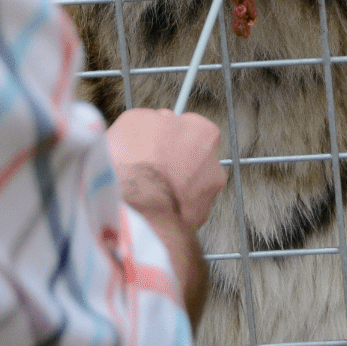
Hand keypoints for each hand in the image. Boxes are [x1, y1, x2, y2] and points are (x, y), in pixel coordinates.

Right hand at [106, 108, 224, 229]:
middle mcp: (214, 165)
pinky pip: (180, 212)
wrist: (135, 214)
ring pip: (188, 188)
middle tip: (148, 167)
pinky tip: (148, 209)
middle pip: (193, 158)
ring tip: (144, 192)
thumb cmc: (135, 163)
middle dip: (174, 163)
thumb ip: (153, 120)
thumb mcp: (133, 121)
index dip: (168, 134)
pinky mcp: (195, 225)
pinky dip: (167, 210)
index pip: (190, 127)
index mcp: (204, 134)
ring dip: (171, 188)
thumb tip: (154, 125)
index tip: (153, 141)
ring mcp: (207, 198)